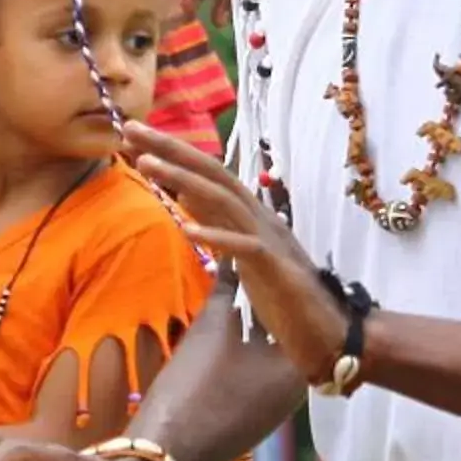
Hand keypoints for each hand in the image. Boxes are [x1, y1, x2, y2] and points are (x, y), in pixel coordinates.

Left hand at [123, 122, 346, 387]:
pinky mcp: (277, 269)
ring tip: (146, 164)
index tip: (134, 137)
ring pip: (224, 200)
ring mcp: (269, 240)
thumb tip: (187, 196)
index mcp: (251, 215)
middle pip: (213, 173)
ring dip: (184, 181)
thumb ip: (219, 223)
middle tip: (130, 127)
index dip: (173, 153)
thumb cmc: (286, 298)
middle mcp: (260, 218)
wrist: (330, 332)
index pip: (208, 174)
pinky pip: (245, 247)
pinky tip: (187, 229)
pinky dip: (217, 236)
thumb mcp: (242, 254)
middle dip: (171, 149)